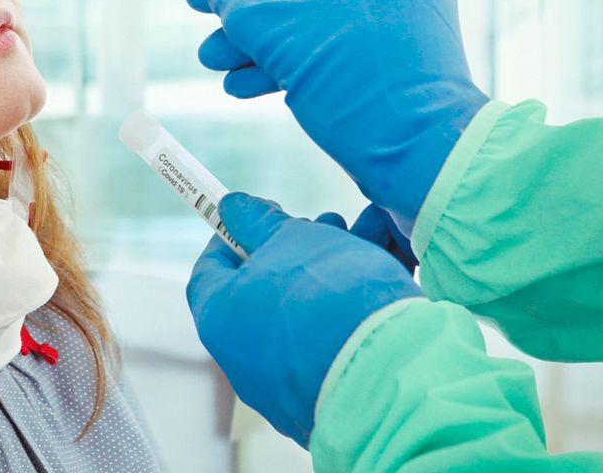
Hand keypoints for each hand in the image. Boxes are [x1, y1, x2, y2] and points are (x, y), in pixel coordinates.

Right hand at [186, 0, 487, 228]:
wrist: (424, 164)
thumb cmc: (364, 89)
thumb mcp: (287, 38)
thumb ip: (241, 4)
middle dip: (247, 11)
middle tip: (202, 22)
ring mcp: (388, 39)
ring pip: (307, 29)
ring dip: (255, 45)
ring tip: (213, 63)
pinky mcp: (380, 78)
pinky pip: (322, 61)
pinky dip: (281, 70)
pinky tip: (240, 88)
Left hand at [187, 192, 422, 446]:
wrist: (391, 371)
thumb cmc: (328, 296)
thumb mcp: (290, 238)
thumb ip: (257, 220)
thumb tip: (232, 209)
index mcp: (220, 320)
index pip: (210, 270)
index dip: (230, 234)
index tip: (254, 215)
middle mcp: (247, 359)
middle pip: (267, 288)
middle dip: (299, 247)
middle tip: (326, 223)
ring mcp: (291, 382)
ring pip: (311, 309)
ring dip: (338, 264)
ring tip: (371, 230)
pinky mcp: (336, 394)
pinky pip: (339, 337)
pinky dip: (359, 300)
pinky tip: (392, 260)